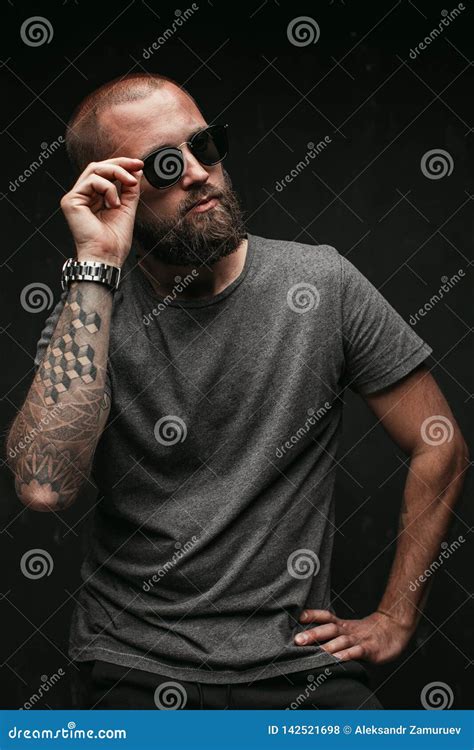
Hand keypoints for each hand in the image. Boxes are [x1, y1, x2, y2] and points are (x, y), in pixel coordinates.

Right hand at [60, 157, 143, 267]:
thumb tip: (135, 170)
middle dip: (120, 164)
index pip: (105, 173)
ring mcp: (75, 197)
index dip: (122, 165)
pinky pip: (92, 181)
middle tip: (137, 166)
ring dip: (117, 174)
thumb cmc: (115, 241)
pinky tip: (114, 204)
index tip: (140, 165)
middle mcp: (83, 196)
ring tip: (127, 191)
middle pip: (98, 166)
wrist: (107, 256)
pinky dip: (108, 189)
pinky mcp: (71, 200)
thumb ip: (129, 189)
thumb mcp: (127, 208)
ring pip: (95, 169)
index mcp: (94, 198)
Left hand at [294, 609, 413, 664]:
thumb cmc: (368, 632)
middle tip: (297, 640)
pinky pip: (357, 652)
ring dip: (328, 646)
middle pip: (329, 629)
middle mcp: (349, 630)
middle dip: (313, 634)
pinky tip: (338, 660)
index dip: (312, 615)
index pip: (326, 616)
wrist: (394, 628)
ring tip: (315, 652)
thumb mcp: (350, 630)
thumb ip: (334, 635)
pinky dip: (347, 655)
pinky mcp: (370, 649)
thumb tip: (311, 641)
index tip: (298, 616)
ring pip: (342, 641)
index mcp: (343, 625)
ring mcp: (359, 639)